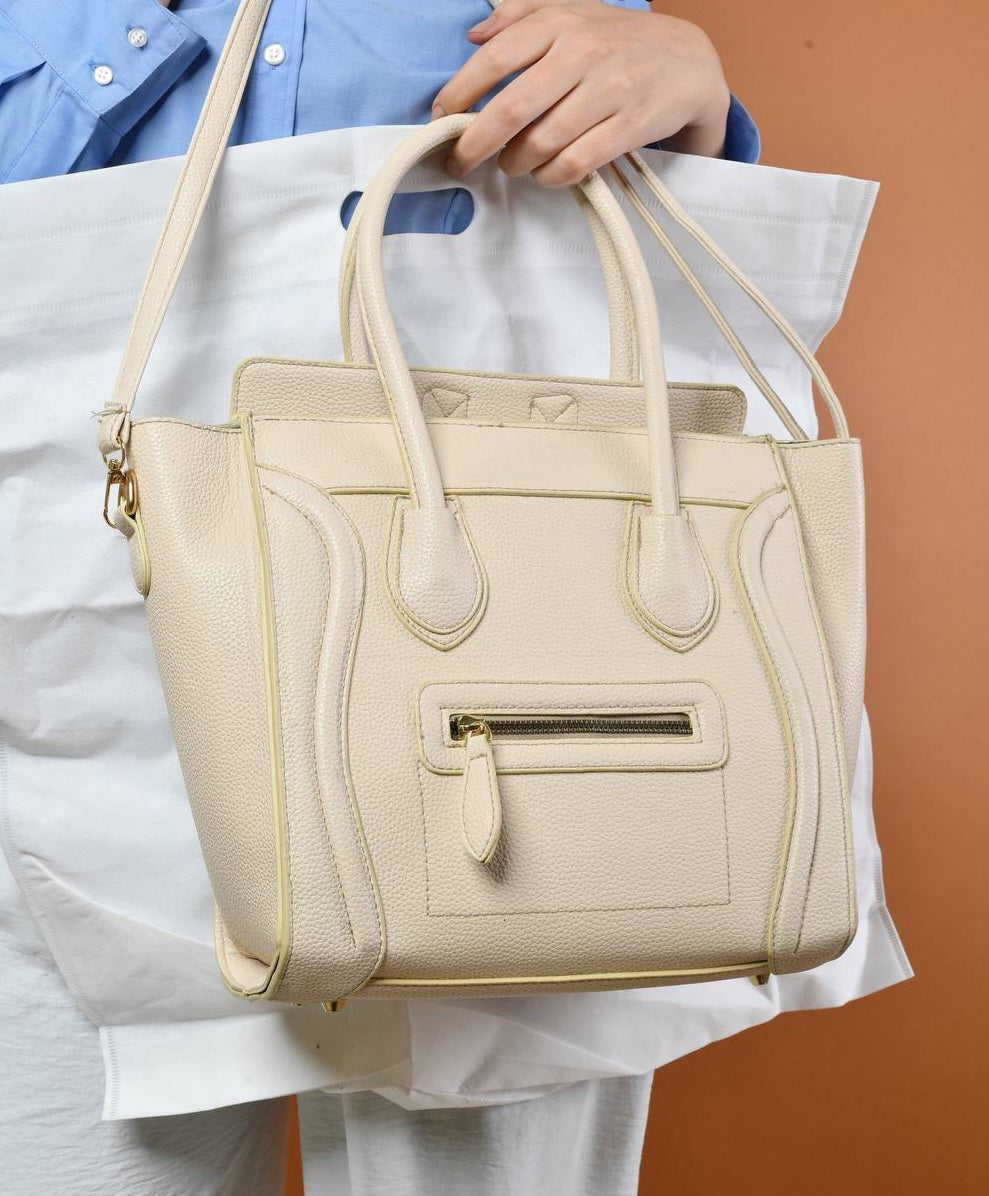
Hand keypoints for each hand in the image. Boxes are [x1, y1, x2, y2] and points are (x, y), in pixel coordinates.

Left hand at [432, 0, 730, 186]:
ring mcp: (608, 90)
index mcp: (560, 23)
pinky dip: (552, 176)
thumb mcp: (572, 13)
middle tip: (460, 161)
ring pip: (541, 142)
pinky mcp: (629, 125)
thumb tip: (474, 34)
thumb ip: (519, 17)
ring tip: (513, 164)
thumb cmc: (618, 42)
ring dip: (516, 163)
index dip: (459, 94)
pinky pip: (575, 163)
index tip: (440, 119)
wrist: (688, 62)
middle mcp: (582, 52)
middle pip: (511, 109)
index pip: (495, 59)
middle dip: (475, 144)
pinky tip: (546, 174)